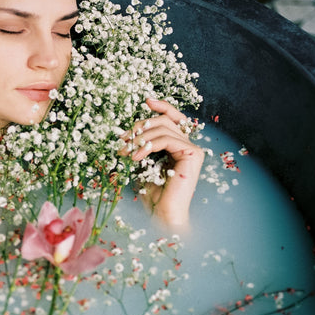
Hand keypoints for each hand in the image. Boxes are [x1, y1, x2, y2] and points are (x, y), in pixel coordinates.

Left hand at [120, 98, 204, 227]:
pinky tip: (135, 156)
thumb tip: (128, 131)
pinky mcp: (193, 154)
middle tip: (121, 140)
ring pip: (163, 128)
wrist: (162, 214)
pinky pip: (166, 139)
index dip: (162, 106)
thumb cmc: (152, 195)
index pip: (173, 118)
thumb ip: (141, 146)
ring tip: (124, 152)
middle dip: (140, 126)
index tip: (146, 101)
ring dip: (139, 137)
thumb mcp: (142, 164)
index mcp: (178, 146)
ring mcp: (192, 149)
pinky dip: (147, 144)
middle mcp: (188, 145)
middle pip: (164, 120)